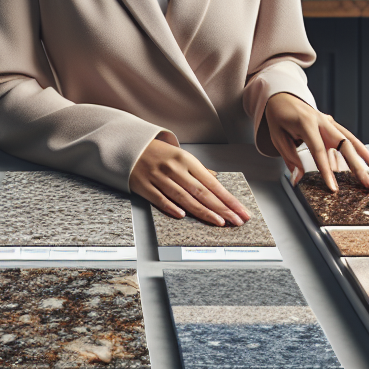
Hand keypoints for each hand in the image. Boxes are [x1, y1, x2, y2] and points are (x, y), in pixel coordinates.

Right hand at [130, 139, 251, 225]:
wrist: (128, 146)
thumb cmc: (157, 153)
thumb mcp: (180, 156)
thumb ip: (198, 170)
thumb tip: (216, 180)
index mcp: (186, 160)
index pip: (212, 183)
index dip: (228, 198)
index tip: (241, 211)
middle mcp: (175, 169)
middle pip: (202, 192)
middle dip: (222, 208)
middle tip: (237, 220)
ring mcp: (159, 177)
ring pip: (184, 197)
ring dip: (203, 211)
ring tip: (219, 222)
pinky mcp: (144, 186)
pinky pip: (159, 198)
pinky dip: (171, 207)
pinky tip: (182, 216)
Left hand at [264, 92, 368, 192]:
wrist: (282, 96)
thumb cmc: (279, 117)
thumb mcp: (278, 137)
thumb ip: (290, 157)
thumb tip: (298, 179)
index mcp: (306, 122)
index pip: (319, 150)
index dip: (326, 171)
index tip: (333, 188)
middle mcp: (321, 120)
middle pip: (343, 144)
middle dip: (357, 166)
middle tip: (368, 183)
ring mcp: (328, 121)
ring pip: (350, 139)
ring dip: (363, 157)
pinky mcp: (332, 124)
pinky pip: (347, 137)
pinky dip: (358, 150)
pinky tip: (366, 162)